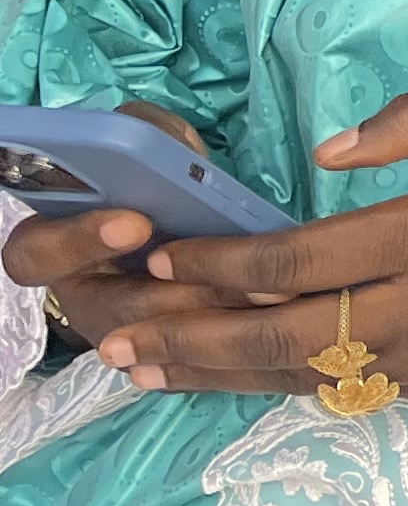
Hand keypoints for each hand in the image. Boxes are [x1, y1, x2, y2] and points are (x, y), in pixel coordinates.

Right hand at [3, 106, 258, 362]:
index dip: (78, 241)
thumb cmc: (154, 181)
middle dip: (171, 297)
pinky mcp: (161, 353)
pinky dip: (229, 352)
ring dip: (212, 325)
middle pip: (111, 311)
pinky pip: (188, 363)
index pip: (35, 254)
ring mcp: (119, 331)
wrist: (182, 222)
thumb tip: (167, 145)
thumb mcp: (145, 151)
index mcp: (55, 244)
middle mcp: (83, 294)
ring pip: (155, 344)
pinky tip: (274, 330)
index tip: (136, 223)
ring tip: (268, 298)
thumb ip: (147, 141)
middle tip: (225, 278)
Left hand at [95, 94, 407, 404]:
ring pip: (306, 374)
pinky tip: (248, 376)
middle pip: (280, 335)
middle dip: (188, 335)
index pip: (299, 256)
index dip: (219, 261)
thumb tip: (329, 147)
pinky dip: (291, 382)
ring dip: (220, 373)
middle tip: (115, 333)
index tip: (161, 256)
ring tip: (149, 368)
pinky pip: (357, 387)